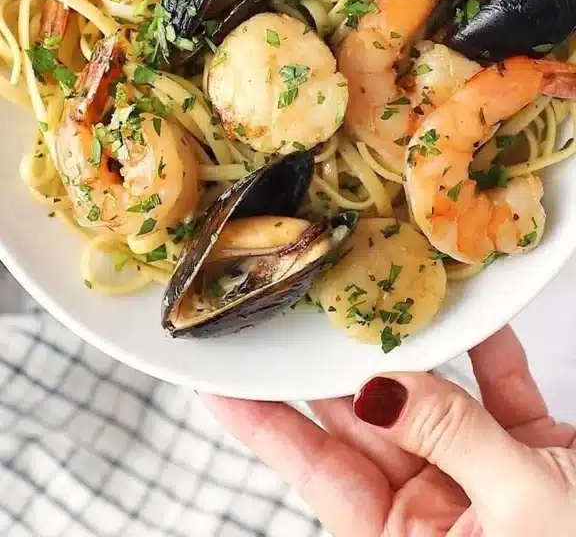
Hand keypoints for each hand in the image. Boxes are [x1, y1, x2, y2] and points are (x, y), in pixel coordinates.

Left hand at [201, 327, 575, 535]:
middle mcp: (437, 513)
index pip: (317, 472)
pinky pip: (500, 391)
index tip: (219, 381)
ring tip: (369, 287)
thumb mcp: (521, 512)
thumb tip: (382, 384)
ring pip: (431, 397)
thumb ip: (450, 437)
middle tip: (296, 302)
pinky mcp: (532, 453)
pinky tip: (473, 307)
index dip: (264, 426)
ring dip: (411, 346)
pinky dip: (490, 350)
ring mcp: (484, 479)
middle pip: (368, 422)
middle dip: (334, 362)